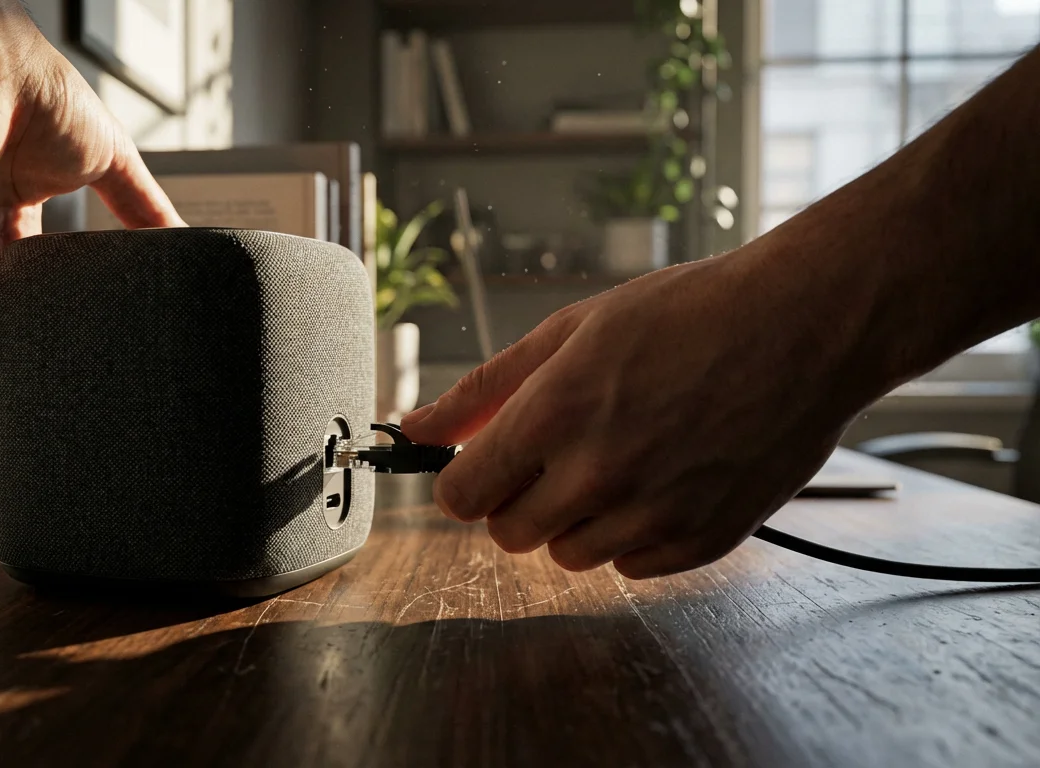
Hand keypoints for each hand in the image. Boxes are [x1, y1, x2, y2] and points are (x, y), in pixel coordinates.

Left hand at [0, 0, 182, 442]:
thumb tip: (187, 244)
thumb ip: (142, 207)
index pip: (31, 276)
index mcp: (12, 202)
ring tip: (17, 433)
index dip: (51, 314)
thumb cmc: (31, 89)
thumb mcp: (111, 159)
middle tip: (47, 408)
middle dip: (17, 358)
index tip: (78, 353)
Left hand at [400, 245, 876, 578]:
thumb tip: (413, 427)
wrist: (803, 326)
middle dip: (517, 497)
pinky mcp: (703, 540)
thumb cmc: (687, 314)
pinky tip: (661, 479)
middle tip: (558, 451)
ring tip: (620, 457)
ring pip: (568, 556)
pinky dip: (634, 535)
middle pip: (508, 534)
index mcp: (555, 416)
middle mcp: (598, 475)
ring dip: (575, 518)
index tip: (483, 463)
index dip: (465, 478)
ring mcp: (654, 514)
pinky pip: (631, 568)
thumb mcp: (571, 331)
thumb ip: (484, 389)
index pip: (461, 496)